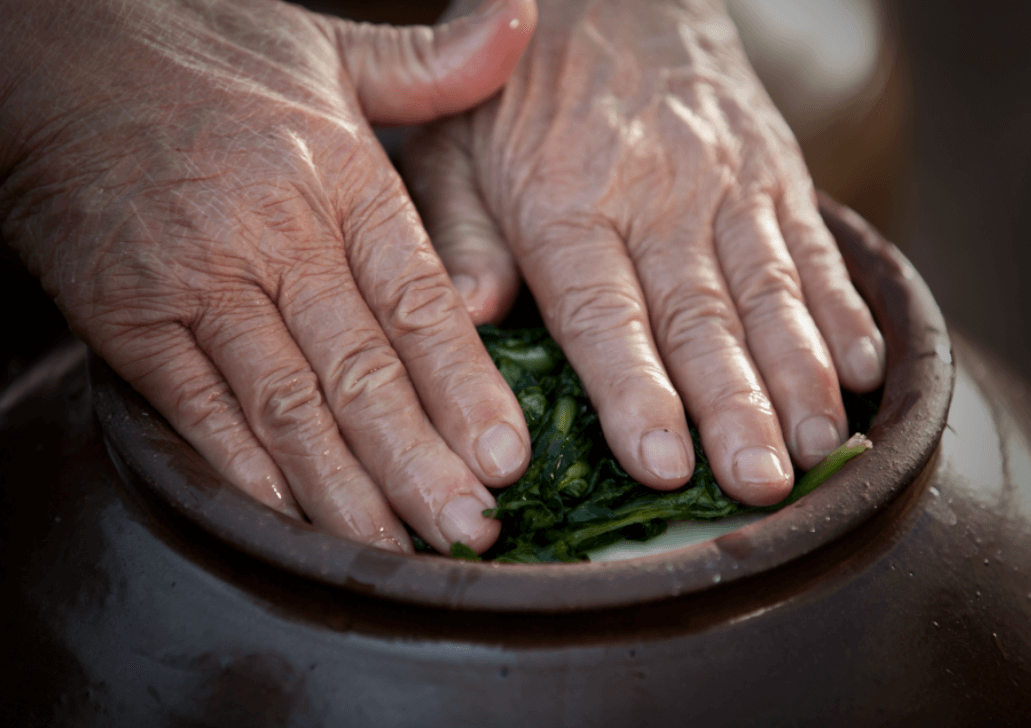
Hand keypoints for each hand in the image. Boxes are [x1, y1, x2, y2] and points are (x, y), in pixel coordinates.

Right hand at [0, 0, 537, 552]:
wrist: (44, 49)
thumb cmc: (202, 49)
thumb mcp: (330, 47)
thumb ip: (434, 66)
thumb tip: (527, 21)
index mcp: (341, 178)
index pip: (420, 303)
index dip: (466, 388)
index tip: (509, 457)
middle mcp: (276, 236)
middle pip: (363, 372)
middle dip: (421, 464)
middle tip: (471, 534)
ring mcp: (198, 282)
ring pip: (288, 405)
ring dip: (345, 490)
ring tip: (397, 553)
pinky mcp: (127, 317)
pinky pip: (197, 408)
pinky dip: (246, 469)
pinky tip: (290, 520)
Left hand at [403, 0, 884, 505]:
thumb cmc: (514, 93)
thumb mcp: (451, 147)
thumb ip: (460, 230)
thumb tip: (474, 309)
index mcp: (565, 203)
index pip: (605, 313)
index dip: (635, 392)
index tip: (663, 465)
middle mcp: (655, 196)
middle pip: (700, 316)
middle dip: (736, 407)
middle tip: (763, 482)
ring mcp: (725, 181)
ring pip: (771, 290)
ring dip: (799, 375)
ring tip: (820, 448)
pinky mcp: (774, 169)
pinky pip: (815, 244)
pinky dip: (842, 309)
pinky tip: (861, 370)